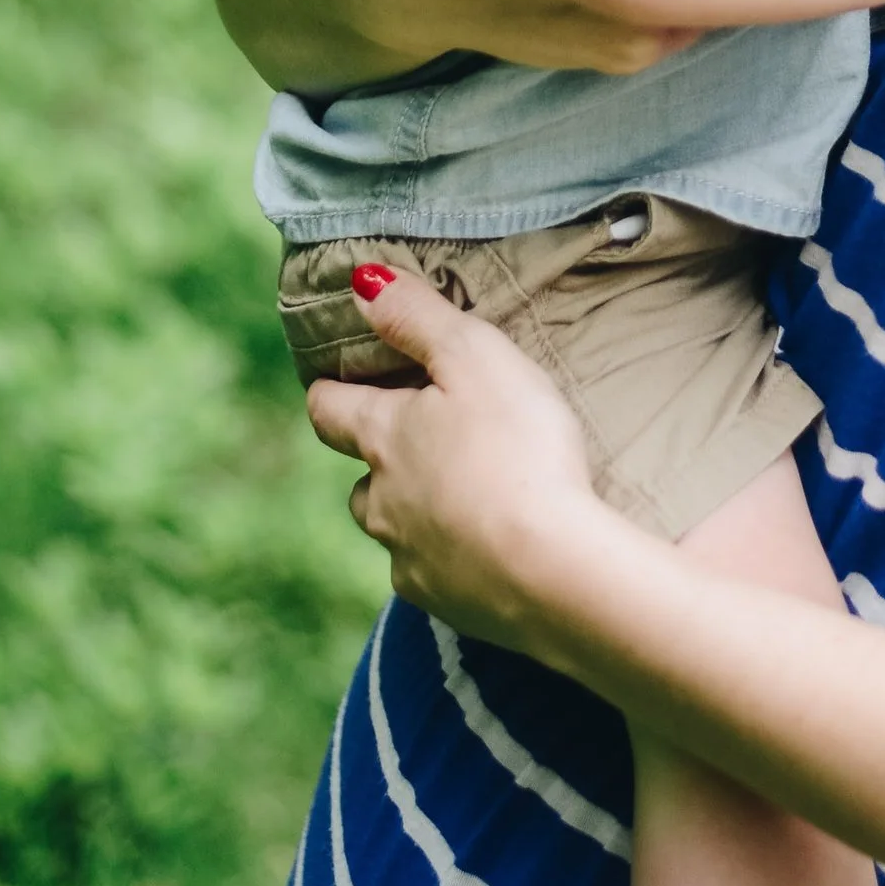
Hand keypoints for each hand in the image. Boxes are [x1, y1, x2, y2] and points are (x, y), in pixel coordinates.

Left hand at [308, 265, 610, 643]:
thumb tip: (361, 282)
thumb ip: (418, 317)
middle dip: (382, 461)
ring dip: (415, 512)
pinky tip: (486, 550)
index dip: (330, 390)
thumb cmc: (519, 449)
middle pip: (361, 479)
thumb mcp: (475, 358)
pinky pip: (432, 576)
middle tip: (422, 442)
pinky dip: (451, 559)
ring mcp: (410, 558)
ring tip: (460, 498)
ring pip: (394, 530)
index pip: (329, 409)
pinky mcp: (446, 603)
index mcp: (385, 437)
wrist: (555, 571)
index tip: (337, 379)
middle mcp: (383, 502)